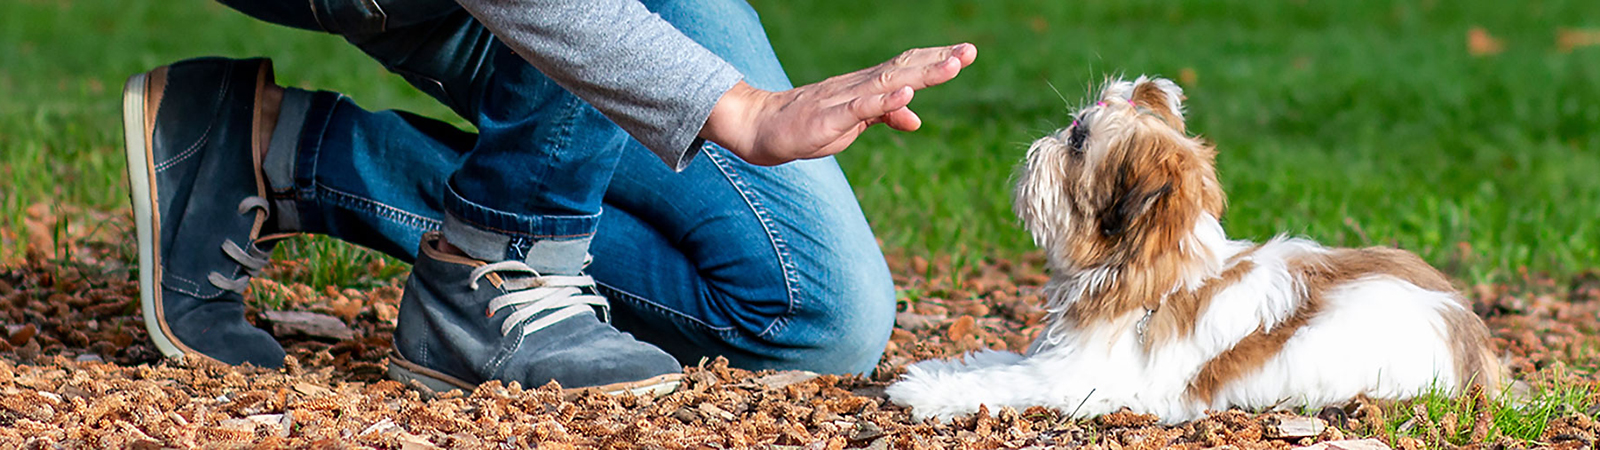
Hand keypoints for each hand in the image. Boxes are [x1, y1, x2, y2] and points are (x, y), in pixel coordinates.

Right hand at [700, 43, 976, 165]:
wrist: (760, 127)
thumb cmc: (807, 125)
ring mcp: (843, 100)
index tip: (966, 54)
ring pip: (888, 83)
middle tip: (969, 52)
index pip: (906, 68)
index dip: (936, 61)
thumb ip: (884, 115)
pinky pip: (860, 109)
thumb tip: (916, 117)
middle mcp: (858, 86)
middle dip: (938, 61)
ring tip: (951, 66)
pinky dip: (885, 102)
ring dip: (921, 75)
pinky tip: (907, 96)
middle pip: (904, 69)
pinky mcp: (828, 118)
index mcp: (865, 87)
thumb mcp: (853, 124)